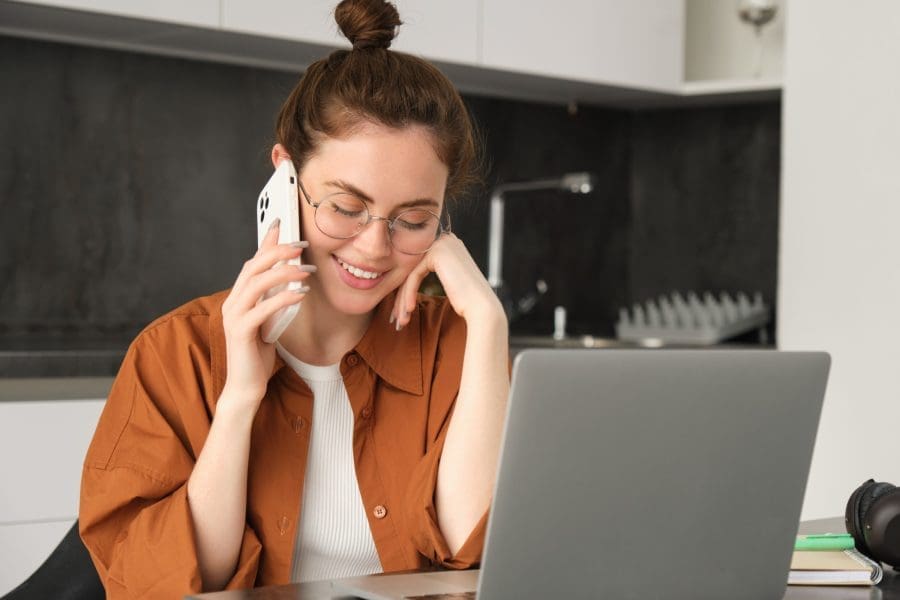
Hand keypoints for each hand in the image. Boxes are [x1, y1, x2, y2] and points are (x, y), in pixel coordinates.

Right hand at [219, 221, 315, 411]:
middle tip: (301, 245)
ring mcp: (234, 316)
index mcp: (238, 297)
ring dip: (283, 272)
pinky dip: (282, 298)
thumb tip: (291, 278)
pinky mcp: (241, 332)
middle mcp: (233, 302)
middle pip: (253, 267)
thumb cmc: (258, 354)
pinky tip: (300, 294)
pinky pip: (262, 309)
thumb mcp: (269, 320)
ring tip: (306, 269)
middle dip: (277, 251)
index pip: (252, 262)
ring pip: (256, 283)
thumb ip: (273, 300)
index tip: (281, 223)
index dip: (266, 242)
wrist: (246, 386)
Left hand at [391, 233, 504, 329]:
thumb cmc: (468, 302)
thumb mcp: (450, 282)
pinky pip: (414, 275)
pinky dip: (409, 294)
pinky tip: (409, 311)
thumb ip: (437, 273)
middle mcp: (446, 240)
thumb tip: (408, 281)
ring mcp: (442, 244)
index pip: (419, 267)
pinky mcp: (436, 253)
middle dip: (402, 295)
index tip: (400, 312)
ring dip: (403, 299)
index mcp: (449, 245)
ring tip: (400, 321)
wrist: (481, 307)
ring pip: (411, 273)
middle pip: (413, 269)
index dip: (407, 290)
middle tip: (397, 318)